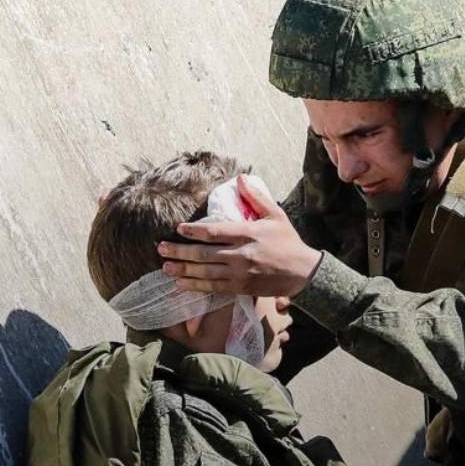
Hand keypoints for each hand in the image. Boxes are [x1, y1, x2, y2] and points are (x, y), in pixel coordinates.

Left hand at [158, 175, 322, 296]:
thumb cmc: (288, 242)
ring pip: (205, 272)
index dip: (193, 231)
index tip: (178, 229)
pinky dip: (196, 285)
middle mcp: (242, 254)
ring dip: (183, 270)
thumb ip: (255, 197)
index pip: (214, 231)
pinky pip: (214, 288)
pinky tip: (182, 283)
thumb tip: (240, 177)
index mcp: (248, 234)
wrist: (304, 273)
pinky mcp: (242, 288)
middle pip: (204, 254)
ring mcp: (241, 273)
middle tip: (161, 249)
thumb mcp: (275, 215)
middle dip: (179, 252)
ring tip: (166, 267)